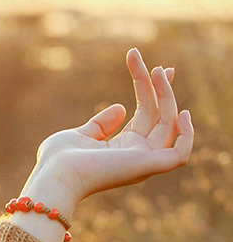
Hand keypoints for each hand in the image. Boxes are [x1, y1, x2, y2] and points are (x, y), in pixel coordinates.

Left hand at [27, 49, 193, 210]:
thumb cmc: (59, 161)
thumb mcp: (80, 134)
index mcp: (122, 148)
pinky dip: (187, 136)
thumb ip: (101, 124)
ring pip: (168, 126)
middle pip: (158, 115)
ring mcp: (143, 161)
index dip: (151, 90)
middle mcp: (136, 155)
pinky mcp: (147, 165)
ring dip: (167, 97)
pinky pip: (180, 154)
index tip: (152, 67)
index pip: (147, 115)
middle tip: (158, 65)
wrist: (54, 176)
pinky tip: (182, 112)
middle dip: (162, 88)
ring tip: (159, 71)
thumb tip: (122, 107)